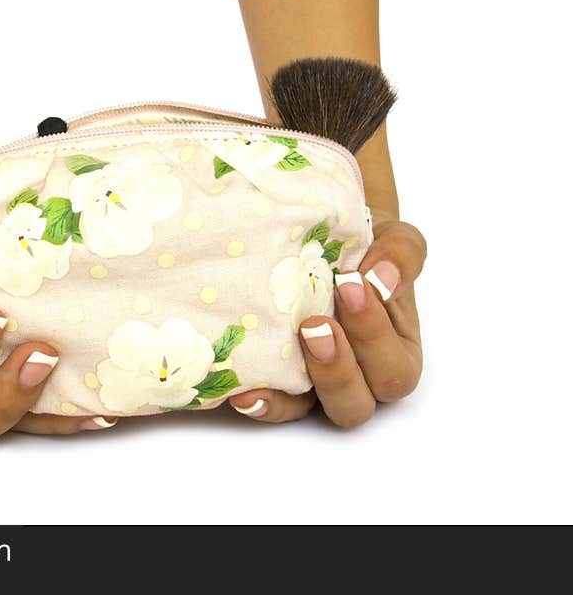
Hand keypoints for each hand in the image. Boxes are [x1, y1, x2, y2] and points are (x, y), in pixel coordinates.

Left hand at [229, 210, 426, 426]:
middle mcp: (359, 376)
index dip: (373, 335)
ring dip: (299, 388)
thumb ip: (399, 254)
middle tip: (315, 324)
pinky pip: (276, 406)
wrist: (315, 231)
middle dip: (338, 368)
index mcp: (396, 351)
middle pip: (358, 404)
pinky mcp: (282, 385)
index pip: (394, 368)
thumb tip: (383, 278)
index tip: (350, 285)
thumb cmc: (361, 244)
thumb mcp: (389, 238)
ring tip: (284, 349)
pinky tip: (243, 392)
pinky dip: (263, 402)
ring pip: (313, 411)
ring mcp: (317, 384)